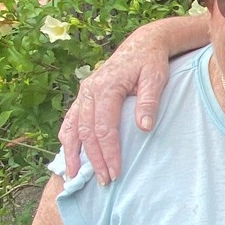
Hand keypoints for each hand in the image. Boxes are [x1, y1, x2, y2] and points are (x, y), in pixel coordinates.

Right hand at [59, 26, 170, 184]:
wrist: (143, 43)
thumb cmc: (152, 61)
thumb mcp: (156, 78)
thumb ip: (149, 102)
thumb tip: (144, 128)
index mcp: (106, 87)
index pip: (104, 128)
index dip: (108, 152)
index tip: (116, 172)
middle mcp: (89, 90)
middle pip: (87, 132)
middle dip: (94, 159)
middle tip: (104, 181)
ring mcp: (84, 93)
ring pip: (72, 128)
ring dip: (73, 154)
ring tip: (75, 177)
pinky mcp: (84, 96)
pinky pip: (70, 120)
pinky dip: (68, 139)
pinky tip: (70, 156)